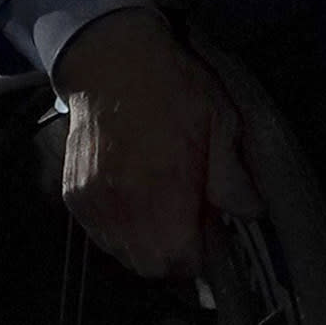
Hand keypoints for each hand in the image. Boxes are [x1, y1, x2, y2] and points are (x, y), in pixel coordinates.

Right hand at [52, 7, 260, 279]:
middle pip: (152, 266)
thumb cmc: (172, 87)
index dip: (202, 253)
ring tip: (160, 205)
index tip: (210, 229)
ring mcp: (94, 205)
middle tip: (188, 218)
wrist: (110, 58)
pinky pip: (102, 234)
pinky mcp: (74, 197)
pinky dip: (120, 228)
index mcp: (164, 192)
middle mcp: (123, 208)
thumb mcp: (219, 122)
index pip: (184, 260)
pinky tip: (134, 196)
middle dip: (175, 253)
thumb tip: (252, 212)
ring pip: (124, 254)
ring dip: (147, 243)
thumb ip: (232, 175)